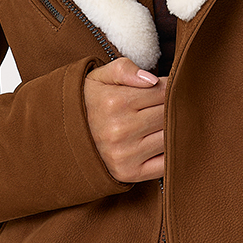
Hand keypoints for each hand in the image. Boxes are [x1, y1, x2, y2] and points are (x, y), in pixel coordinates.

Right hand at [83, 58, 166, 182]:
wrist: (67, 137)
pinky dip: (170, 153)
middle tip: (171, 105)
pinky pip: (165, 163)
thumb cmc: (91, 102)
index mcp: (114, 102)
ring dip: (174, 129)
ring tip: (164, 123)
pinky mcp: (129, 173)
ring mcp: (124, 154)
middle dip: (174, 107)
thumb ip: (124, 69)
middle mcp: (119, 130)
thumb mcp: (100, 77)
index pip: (164, 91)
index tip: (166, 90)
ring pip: (170, 137)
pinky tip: (162, 143)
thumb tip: (152, 80)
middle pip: (169, 114)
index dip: (170, 88)